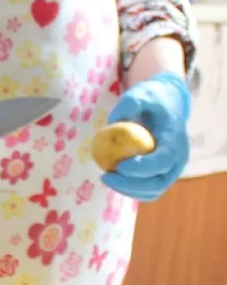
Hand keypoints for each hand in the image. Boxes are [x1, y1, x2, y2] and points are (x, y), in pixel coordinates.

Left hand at [101, 71, 190, 201]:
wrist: (168, 103)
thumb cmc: (152, 99)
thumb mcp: (140, 94)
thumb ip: (128, 105)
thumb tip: (111, 123)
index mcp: (175, 140)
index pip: (163, 160)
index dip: (143, 168)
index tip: (119, 166)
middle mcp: (178, 158)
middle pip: (158, 182)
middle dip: (131, 185)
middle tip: (105, 177)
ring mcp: (172, 168)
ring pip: (154, 190)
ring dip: (129, 190)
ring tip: (106, 177)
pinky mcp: (163, 172)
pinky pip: (148, 187)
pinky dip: (131, 188)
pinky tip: (112, 178)